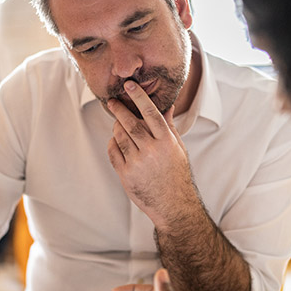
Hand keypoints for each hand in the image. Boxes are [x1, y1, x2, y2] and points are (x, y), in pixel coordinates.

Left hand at [106, 80, 199, 225]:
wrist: (173, 204)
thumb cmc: (177, 174)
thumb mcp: (178, 148)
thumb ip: (169, 126)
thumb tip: (167, 106)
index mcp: (166, 141)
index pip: (151, 113)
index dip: (139, 97)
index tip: (129, 85)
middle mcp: (152, 150)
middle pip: (130, 123)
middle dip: (119, 109)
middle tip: (112, 101)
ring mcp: (138, 163)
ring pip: (119, 136)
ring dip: (116, 127)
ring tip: (117, 123)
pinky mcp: (126, 174)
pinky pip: (113, 152)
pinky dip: (112, 143)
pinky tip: (115, 141)